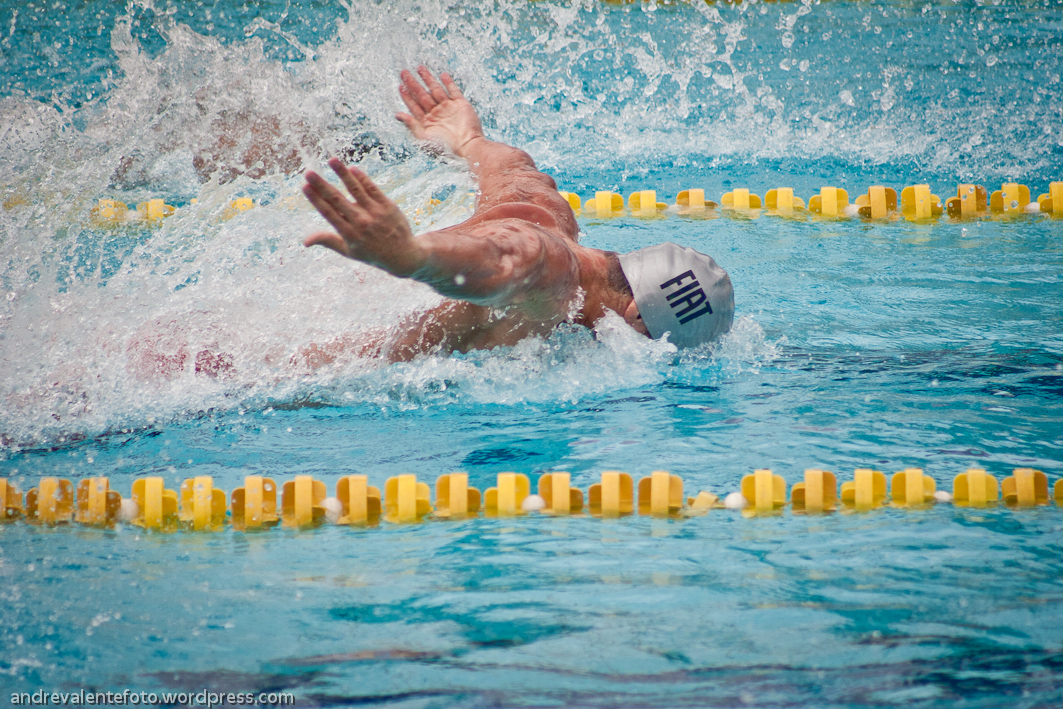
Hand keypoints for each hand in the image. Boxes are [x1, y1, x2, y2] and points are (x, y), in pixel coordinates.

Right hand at [302, 158, 423, 276]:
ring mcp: (375, 213)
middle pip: (337, 200)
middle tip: (309, 172)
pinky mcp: (387, 206)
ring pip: (356, 189)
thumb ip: (327, 241)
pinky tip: (352, 168)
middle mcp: (361, 222)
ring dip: (343, 174)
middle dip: (322, 185)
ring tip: (332, 160)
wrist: (403, 255)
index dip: (316, 199)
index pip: (328, 212)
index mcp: (349, 233)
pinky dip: (362, 178)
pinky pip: (372, 189)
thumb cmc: (372, 253)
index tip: (304, 186)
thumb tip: (304, 241)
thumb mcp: (349, 251)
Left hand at [396, 66, 483, 157]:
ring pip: (436, 90)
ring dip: (428, 79)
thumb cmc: (445, 147)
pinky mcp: (461, 105)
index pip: (414, 105)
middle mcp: (437, 113)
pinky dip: (448, 83)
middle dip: (413, 83)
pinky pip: (453, 91)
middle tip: (404, 72)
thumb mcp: (424, 137)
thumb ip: (411, 124)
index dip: (407, 96)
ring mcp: (449, 108)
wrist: (467, 147)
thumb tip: (397, 115)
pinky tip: (442, 75)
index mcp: (427, 122)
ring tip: (419, 68)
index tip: (400, 86)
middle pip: (422, 95)